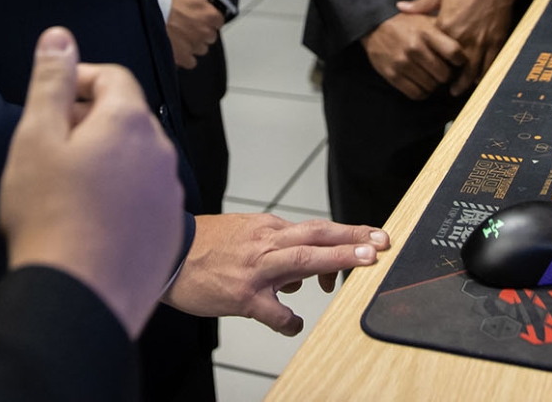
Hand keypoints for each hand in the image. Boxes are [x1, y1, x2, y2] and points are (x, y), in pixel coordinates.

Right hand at [0, 27, 183, 338]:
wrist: (78, 297)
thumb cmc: (50, 216)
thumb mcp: (36, 137)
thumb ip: (51, 80)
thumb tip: (60, 37)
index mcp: (129, 120)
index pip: (112, 77)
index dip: (78, 81)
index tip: (51, 101)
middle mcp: (160, 151)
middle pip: (126, 118)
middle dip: (91, 121)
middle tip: (51, 145)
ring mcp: (169, 194)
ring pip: (137, 160)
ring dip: (107, 161)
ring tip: (67, 187)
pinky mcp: (168, 231)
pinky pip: (144, 199)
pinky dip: (121, 198)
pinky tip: (89, 219)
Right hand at [163, 213, 390, 334]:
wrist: (169, 256)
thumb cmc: (205, 247)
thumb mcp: (244, 235)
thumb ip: (276, 249)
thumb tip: (305, 274)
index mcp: (267, 228)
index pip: (316, 228)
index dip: (347, 232)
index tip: (374, 235)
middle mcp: (265, 242)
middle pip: (317, 235)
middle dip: (353, 238)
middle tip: (381, 242)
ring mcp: (256, 268)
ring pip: (303, 260)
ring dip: (337, 259)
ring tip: (364, 262)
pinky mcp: (243, 295)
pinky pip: (274, 311)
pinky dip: (289, 319)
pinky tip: (293, 323)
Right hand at [166, 0, 233, 68]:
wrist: (148, 11)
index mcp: (210, 16)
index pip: (218, 21)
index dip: (208, 18)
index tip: (198, 14)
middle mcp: (205, 33)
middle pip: (210, 36)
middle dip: (202, 31)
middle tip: (187, 23)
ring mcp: (194, 46)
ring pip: (201, 49)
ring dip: (194, 43)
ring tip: (181, 34)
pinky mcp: (182, 57)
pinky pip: (191, 61)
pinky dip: (186, 56)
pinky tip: (177, 46)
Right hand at [360, 13, 464, 99]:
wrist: (373, 26)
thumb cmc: (405, 23)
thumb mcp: (424, 18)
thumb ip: (444, 27)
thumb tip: (466, 38)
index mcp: (426, 32)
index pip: (454, 53)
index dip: (461, 60)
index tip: (458, 61)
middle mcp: (415, 48)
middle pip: (445, 74)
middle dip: (448, 75)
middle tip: (444, 71)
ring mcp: (403, 63)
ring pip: (432, 86)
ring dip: (435, 84)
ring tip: (432, 76)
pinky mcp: (393, 75)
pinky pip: (417, 94)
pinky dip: (423, 92)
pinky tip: (422, 83)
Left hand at [397, 0, 520, 95]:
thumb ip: (421, 5)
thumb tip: (400, 6)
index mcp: (447, 26)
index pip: (436, 52)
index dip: (431, 62)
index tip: (425, 70)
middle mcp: (464, 38)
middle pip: (453, 67)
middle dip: (448, 78)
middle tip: (440, 88)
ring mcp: (481, 42)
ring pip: (472, 71)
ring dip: (464, 83)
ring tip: (457, 90)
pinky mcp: (496, 42)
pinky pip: (489, 64)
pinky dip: (483, 74)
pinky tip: (478, 80)